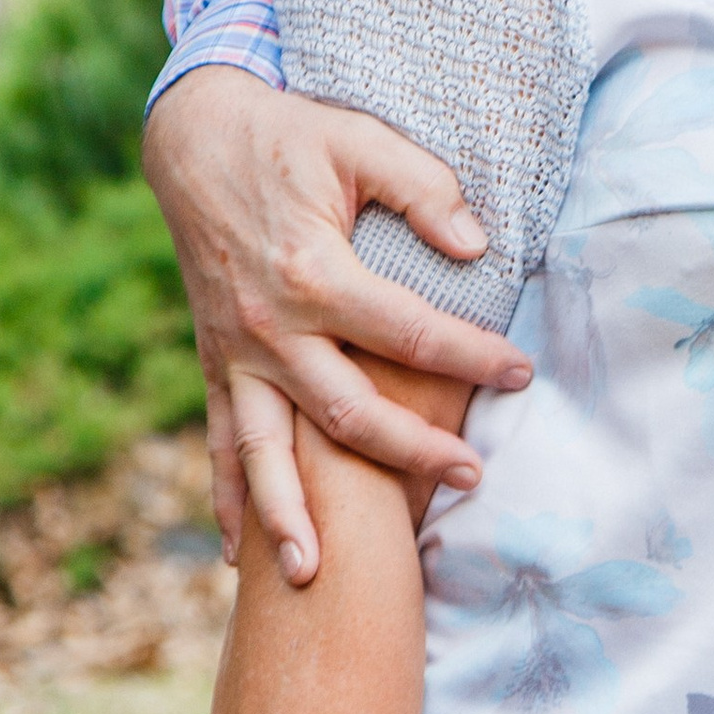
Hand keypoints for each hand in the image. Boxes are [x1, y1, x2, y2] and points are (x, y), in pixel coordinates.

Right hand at [145, 72, 529, 583]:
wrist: (193, 138)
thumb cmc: (289, 137)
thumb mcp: (361, 140)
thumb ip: (423, 189)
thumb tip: (477, 246)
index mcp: (312, 272)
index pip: (410, 332)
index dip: (472, 355)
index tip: (520, 371)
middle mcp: (268, 326)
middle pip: (347, 412)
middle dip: (410, 453)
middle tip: (471, 478)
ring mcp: (235, 352)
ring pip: (266, 451)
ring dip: (290, 516)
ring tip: (317, 577)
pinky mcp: (215, 363)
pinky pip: (219, 443)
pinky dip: (229, 500)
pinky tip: (238, 558)